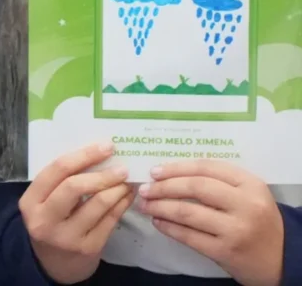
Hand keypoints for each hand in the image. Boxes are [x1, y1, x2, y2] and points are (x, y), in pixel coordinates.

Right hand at [19, 142, 134, 283]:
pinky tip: (126, 195)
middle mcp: (45, 219)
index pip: (57, 170)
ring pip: (97, 204)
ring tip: (127, 180)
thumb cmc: (50, 220)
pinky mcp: (88, 249)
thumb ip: (60, 180)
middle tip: (122, 166)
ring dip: (116, 188)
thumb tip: (96, 153)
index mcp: (31, 201)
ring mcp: (67, 237)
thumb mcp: (44, 201)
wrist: (54, 264)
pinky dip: (121, 204)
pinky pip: (109, 221)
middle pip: (74, 187)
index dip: (84, 155)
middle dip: (102, 174)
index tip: (106, 146)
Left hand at [138, 161, 282, 285]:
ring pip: (188, 212)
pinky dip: (169, 227)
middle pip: (195, 188)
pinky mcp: (226, 252)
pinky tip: (158, 221)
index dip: (176, 168)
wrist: (282, 258)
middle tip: (145, 188)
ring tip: (145, 204)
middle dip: (164, 187)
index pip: (205, 167)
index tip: (155, 171)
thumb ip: (218, 179)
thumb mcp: (247, 192)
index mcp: (249, 183)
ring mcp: (235, 230)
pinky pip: (189, 237)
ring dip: (160, 206)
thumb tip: (171, 171)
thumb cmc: (256, 218)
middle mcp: (244, 205)